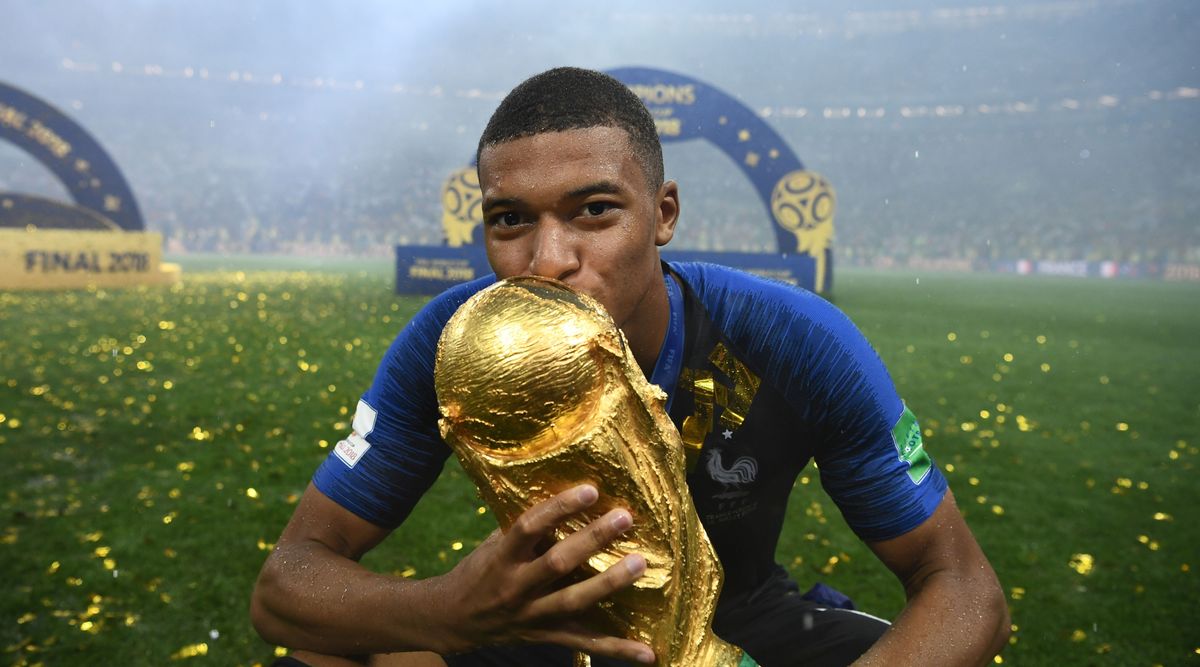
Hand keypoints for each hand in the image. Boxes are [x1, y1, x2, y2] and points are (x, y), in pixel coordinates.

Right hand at [434, 484, 654, 663]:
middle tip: (624, 518)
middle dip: (592, 540)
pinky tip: (649, 652)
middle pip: (557, 563)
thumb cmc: (480, 571)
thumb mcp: (495, 545)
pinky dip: (619, 649)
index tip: (590, 490)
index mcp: (503, 557)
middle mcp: (516, 586)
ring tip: (639, 564)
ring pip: (574, 601)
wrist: (452, 619)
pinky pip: (586, 643)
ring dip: (609, 583)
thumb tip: (566, 496)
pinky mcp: (547, 636)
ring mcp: (532, 615)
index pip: (529, 527)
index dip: (559, 508)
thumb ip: (527, 528)